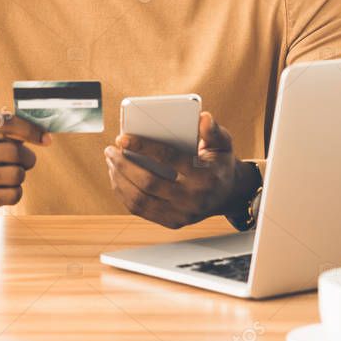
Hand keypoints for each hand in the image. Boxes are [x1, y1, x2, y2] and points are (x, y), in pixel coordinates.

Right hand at [0, 112, 50, 220]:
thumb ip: (12, 131)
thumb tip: (45, 137)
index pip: (3, 123)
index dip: (29, 129)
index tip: (46, 139)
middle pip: (14, 152)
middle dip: (27, 157)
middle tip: (25, 160)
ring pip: (16, 175)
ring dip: (20, 174)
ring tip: (9, 173)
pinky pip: (13, 195)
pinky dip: (16, 191)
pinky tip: (4, 188)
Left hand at [104, 111, 257, 228]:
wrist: (228, 194)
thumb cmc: (219, 163)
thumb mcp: (223, 143)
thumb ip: (213, 130)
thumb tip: (202, 117)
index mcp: (205, 176)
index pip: (169, 158)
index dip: (143, 147)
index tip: (123, 138)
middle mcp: (193, 199)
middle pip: (148, 182)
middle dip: (124, 164)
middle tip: (111, 149)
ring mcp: (182, 215)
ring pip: (140, 199)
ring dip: (119, 179)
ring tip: (111, 161)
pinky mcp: (172, 223)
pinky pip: (140, 210)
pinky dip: (124, 193)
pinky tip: (117, 177)